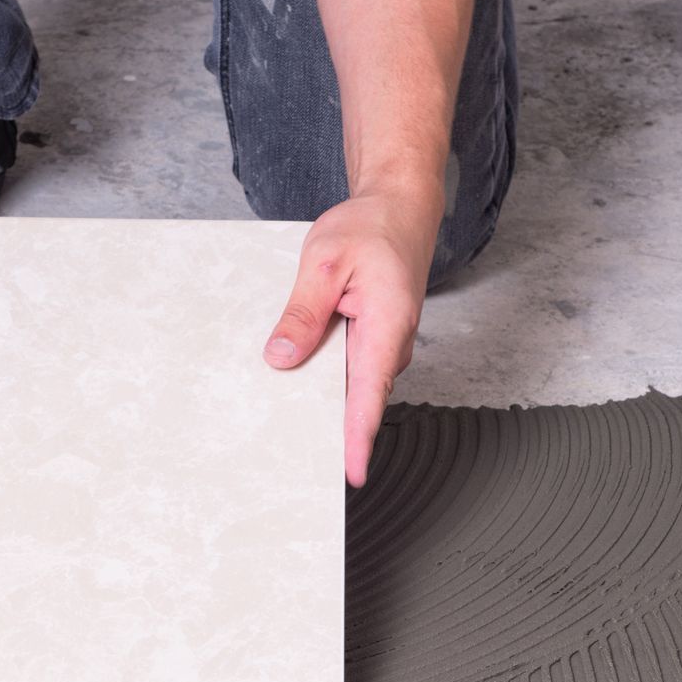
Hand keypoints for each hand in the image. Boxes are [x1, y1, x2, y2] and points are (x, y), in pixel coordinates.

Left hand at [263, 185, 443, 486]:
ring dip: (322, 403)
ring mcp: (382, 348)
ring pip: (348, 387)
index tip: (352, 473)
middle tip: (294, 459)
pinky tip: (296, 379)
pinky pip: (346, 371)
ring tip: (284, 422)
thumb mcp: (323, 262)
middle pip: (357, 402)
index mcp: (386, 327)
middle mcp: (390, 346)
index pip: (370, 394)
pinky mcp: (371, 344)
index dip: (359, 438)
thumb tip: (280, 356)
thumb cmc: (371, 229)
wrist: (401, 209)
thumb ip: (303, 312)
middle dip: (330, 432)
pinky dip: (323, 379)